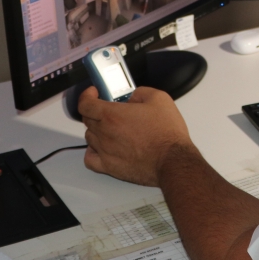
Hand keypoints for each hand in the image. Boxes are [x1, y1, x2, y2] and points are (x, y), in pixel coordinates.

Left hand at [78, 86, 192, 186]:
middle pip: (87, 119)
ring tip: (113, 129)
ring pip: (90, 137)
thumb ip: (140, 92)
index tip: (94, 93)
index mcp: (112, 115)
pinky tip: (103, 148)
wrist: (172, 160)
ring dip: (97, 130)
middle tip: (111, 110)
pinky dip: (92, 151)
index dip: (87, 96)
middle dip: (96, 111)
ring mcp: (105, 151)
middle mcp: (104, 133)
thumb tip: (132, 97)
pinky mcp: (109, 167)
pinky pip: (90, 158)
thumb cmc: (166, 133)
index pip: (85, 104)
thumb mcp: (159, 99)